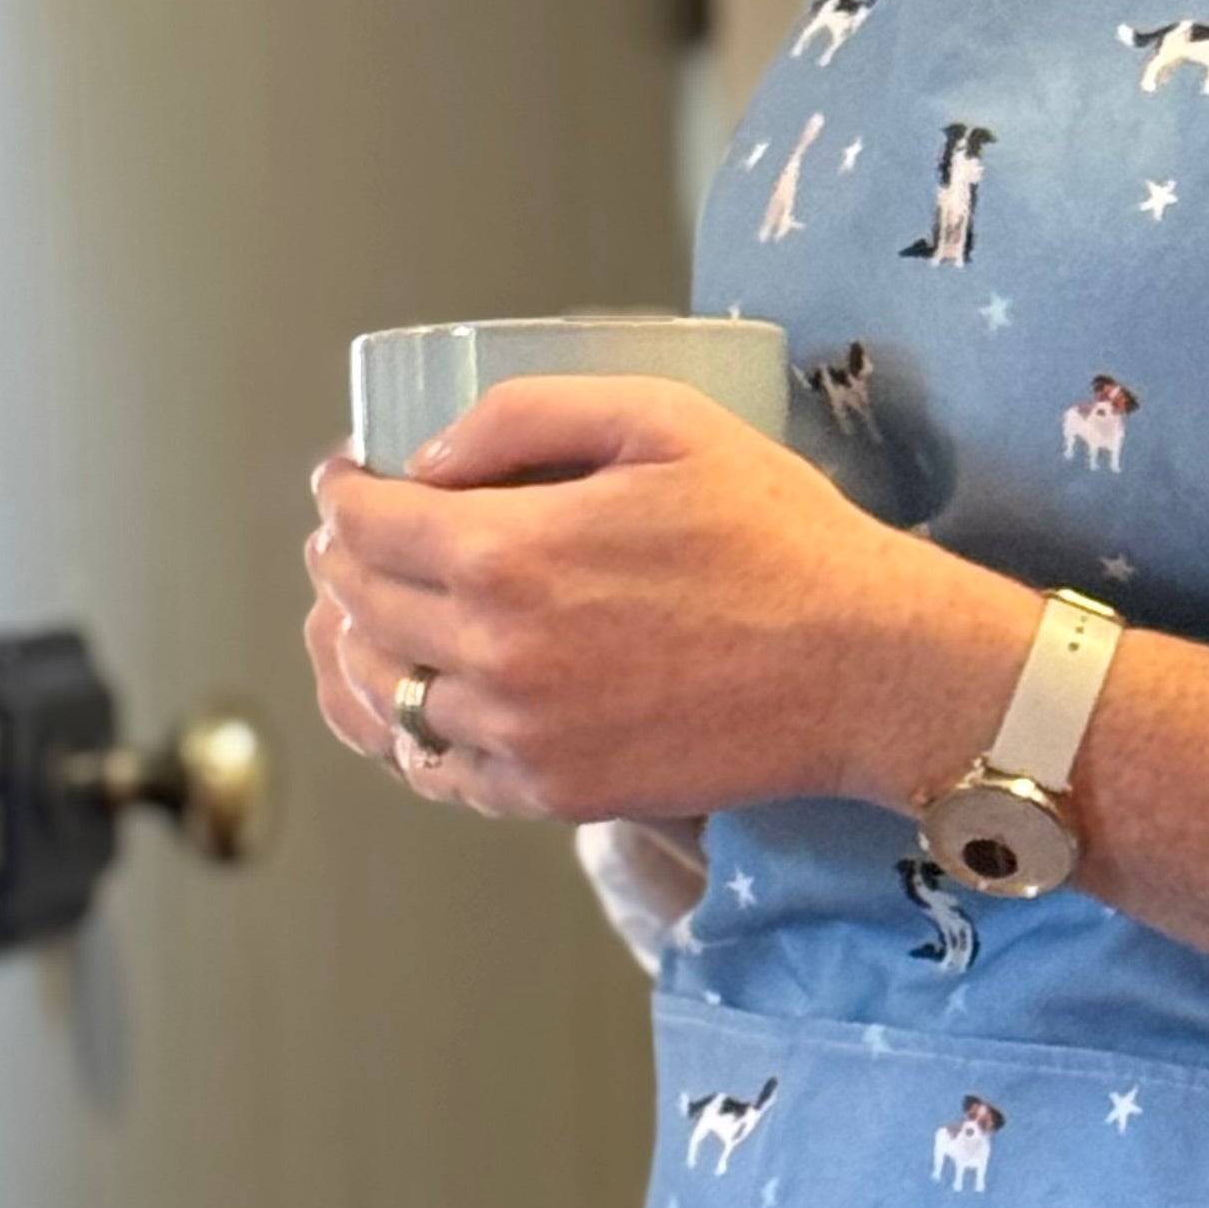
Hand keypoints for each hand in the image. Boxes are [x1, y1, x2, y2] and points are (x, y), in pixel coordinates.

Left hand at [302, 374, 1020, 819]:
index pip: (362, 523)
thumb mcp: (664, 419)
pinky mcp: (557, 792)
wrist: (866, 669)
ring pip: (384, 695)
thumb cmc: (781, 536)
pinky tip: (421, 703)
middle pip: (358, 607)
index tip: (351, 479)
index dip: (342, 492)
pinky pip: (439, 771)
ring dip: (358, 649)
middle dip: (342, 561)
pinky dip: (411, 733)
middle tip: (356, 539)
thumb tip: (424, 460)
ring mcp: (522, 736)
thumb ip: (526, 415)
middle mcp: (495, 654)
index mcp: (507, 554)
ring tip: (370, 618)